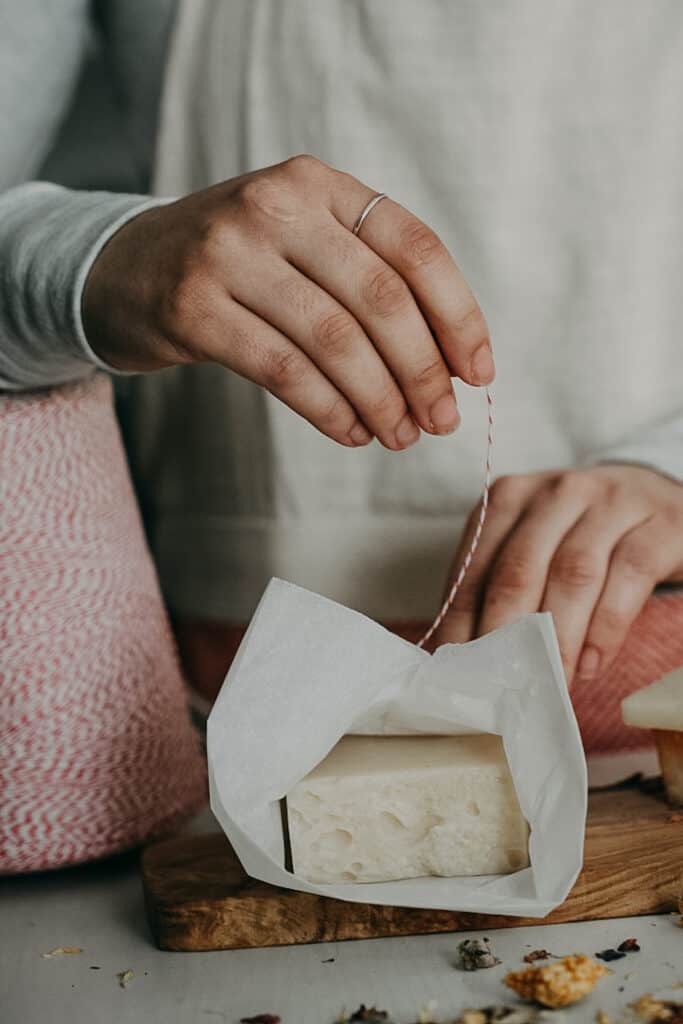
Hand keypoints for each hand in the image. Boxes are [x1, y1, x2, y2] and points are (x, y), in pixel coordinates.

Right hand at [83, 155, 493, 449]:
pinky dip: (330, 410)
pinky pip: (284, 370)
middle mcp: (275, 205)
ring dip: (380, 399)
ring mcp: (228, 253)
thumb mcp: (301, 242)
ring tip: (400, 436)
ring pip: (335, 340)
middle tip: (441, 420)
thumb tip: (448, 363)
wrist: (124, 267)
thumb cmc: (237, 266)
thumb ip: (367, 278)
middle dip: (423, 372)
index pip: (415, 247)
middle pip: (381, 299)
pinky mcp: (193, 308)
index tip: (478, 373)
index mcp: (319, 184)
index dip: (458, 315)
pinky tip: (352, 432)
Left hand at [433, 464, 682, 683]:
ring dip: (556, 639)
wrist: (658, 496)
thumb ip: (500, 585)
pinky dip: (605, 628)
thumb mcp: (536, 544)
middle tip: (498, 686)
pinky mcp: (657, 526)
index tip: (456, 672)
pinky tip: (591, 663)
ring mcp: (610, 504)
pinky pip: (628, 577)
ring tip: (548, 683)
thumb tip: (465, 652)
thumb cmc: (583, 533)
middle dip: (504, 636)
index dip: (461, 624)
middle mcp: (556, 494)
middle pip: (519, 570)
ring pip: (572, 575)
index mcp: (510, 498)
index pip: (474, 567)